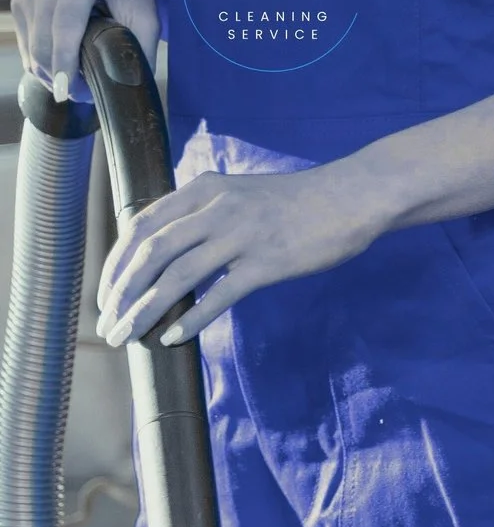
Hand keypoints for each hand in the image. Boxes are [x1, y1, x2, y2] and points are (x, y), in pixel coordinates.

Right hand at [10, 0, 160, 102]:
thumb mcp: (147, 18)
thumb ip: (140, 51)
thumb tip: (129, 89)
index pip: (66, 22)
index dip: (65, 57)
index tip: (67, 88)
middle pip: (44, 39)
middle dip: (58, 75)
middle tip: (81, 97)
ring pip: (31, 43)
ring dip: (48, 71)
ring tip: (73, 86)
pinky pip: (25, 40)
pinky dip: (39, 60)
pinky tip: (60, 69)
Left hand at [99, 164, 396, 347]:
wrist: (353, 197)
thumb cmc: (299, 200)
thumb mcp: (240, 193)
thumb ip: (204, 213)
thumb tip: (169, 250)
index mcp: (203, 190)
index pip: (140, 226)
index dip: (116, 264)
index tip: (108, 294)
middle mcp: (215, 210)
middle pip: (150, 253)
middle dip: (122, 292)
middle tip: (110, 324)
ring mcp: (241, 236)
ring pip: (177, 276)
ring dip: (145, 310)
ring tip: (129, 335)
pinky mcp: (268, 262)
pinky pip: (219, 294)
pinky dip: (191, 318)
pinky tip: (175, 336)